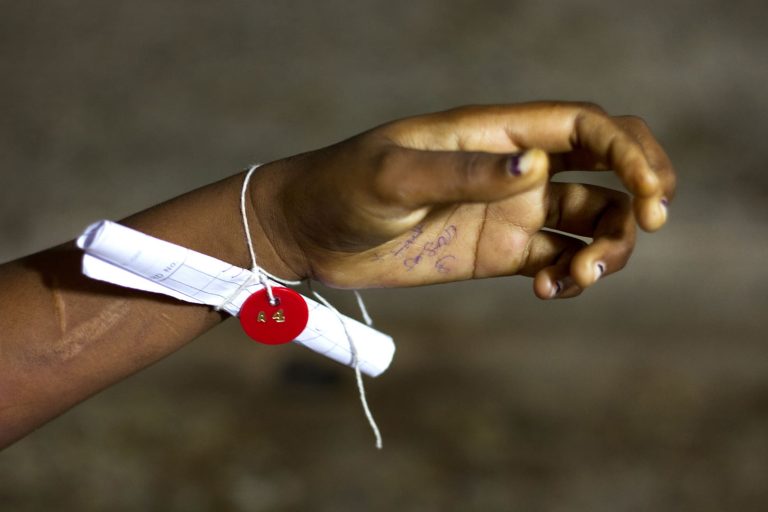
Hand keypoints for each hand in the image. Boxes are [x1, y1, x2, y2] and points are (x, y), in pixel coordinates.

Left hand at [252, 102, 675, 298]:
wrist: (310, 232)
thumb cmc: (342, 188)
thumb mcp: (394, 175)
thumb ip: (461, 171)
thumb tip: (533, 166)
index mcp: (496, 133)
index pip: (587, 126)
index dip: (631, 150)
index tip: (652, 192)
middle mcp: (514, 170)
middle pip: (608, 170)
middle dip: (643, 194)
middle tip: (647, 227)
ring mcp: (509, 213)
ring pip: (592, 220)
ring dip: (608, 247)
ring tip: (576, 277)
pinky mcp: (498, 255)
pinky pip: (557, 262)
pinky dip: (571, 278)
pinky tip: (549, 292)